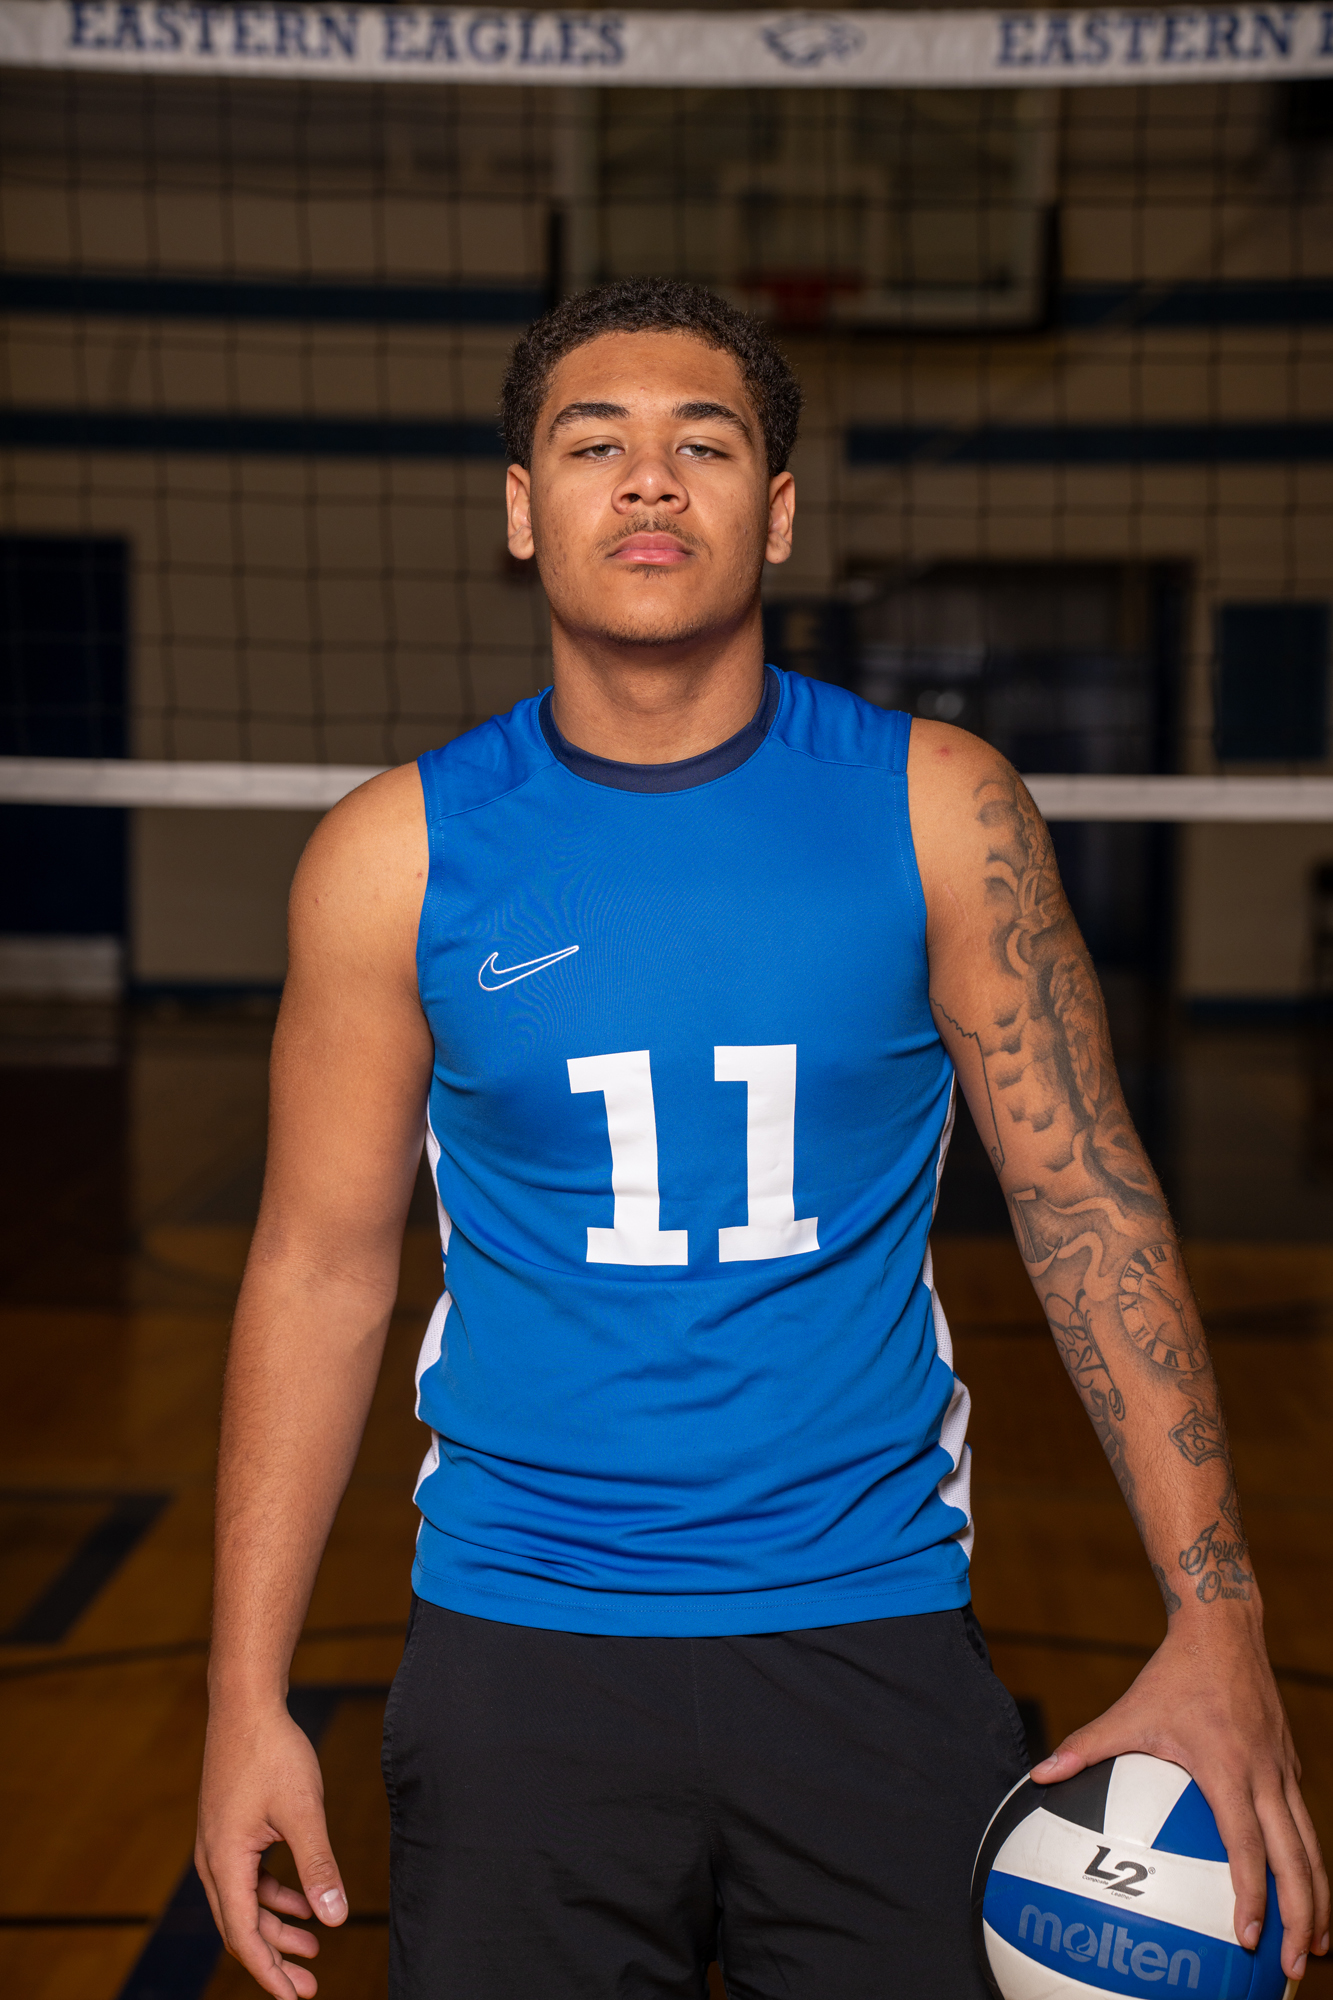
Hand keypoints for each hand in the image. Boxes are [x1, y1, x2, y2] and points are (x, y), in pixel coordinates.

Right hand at [196, 1700, 348, 1998]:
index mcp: (225, 1861)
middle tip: (310, 1985)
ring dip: (277, 1927)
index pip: (244, 1935)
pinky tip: (304, 1902)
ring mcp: (220, 1843)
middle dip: (275, 1959)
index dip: (269, 1973)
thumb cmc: (272, 1751)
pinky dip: (274, 1896)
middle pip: (241, 1926)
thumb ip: (318, 1866)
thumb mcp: (303, 1811)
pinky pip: (249, 1878)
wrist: (245, 1703)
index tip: (294, 1999)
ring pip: (245, 1903)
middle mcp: (214, 1859)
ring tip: (315, 1946)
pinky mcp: (230, 1829)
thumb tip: (335, 1918)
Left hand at [1030, 1613, 1328, 1982]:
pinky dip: (1310, 1860)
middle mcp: (1265, 1774)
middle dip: (1302, 1917)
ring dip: (1319, 1899)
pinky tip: (1302, 1887)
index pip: (1247, 1845)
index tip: (1248, 1937)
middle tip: (1294, 1967)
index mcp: (1228, 1767)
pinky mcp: (1290, 1763)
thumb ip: (1087, 1745)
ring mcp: (1283, 1769)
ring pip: (1312, 1845)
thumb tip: (1040, 1776)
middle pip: (1297, 1859)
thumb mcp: (1129, 1709)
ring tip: (1314, 1947)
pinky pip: (1304, 1821)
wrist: (1225, 1629)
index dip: (1251, 1895)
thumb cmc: (1174, 1672)